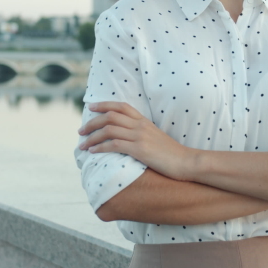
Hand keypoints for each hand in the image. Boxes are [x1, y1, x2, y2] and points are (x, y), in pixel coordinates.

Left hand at [78, 101, 194, 180]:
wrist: (186, 162)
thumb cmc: (171, 153)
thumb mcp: (155, 137)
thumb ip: (141, 133)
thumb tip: (126, 137)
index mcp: (144, 121)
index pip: (120, 106)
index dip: (103, 105)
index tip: (91, 108)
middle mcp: (140, 125)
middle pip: (110, 116)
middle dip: (92, 123)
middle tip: (80, 131)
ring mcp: (139, 137)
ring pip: (109, 130)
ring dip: (92, 137)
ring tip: (82, 145)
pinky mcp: (139, 150)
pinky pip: (114, 145)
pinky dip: (100, 148)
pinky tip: (93, 152)